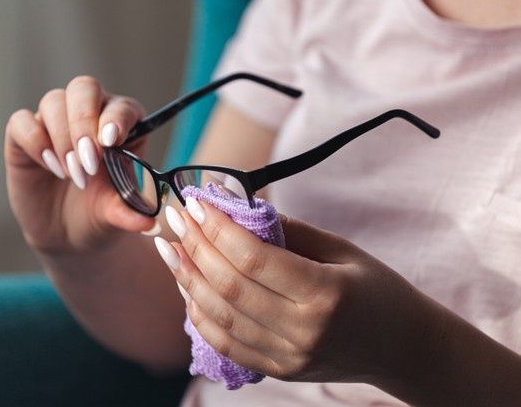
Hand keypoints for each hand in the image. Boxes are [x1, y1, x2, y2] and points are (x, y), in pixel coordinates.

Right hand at [5, 75, 156, 255]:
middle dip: (85, 121)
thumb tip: (148, 223)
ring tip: (72, 175)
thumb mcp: (116, 216)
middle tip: (88, 160)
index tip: (111, 142)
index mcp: (121, 127)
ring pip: (54, 101)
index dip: (116, 117)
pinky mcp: (24, 137)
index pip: (122, 106)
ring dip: (63, 138)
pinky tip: (50, 168)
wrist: (67, 235)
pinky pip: (21, 121)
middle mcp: (88, 116)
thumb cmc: (99, 215)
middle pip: (84, 88)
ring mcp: (55, 123)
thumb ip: (130, 214)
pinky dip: (35, 141)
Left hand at [155, 199, 444, 385]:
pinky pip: (226, 343)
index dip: (217, 228)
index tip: (195, 203)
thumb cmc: (378, 289)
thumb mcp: (341, 249)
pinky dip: (200, 314)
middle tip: (176, 218)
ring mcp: (290, 357)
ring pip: (220, 317)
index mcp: (326, 294)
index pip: (253, 258)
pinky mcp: (280, 370)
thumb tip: (236, 206)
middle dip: (196, 247)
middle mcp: (304, 332)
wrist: (403, 347)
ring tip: (171, 248)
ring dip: (188, 279)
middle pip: (230, 286)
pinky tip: (188, 287)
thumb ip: (288, 229)